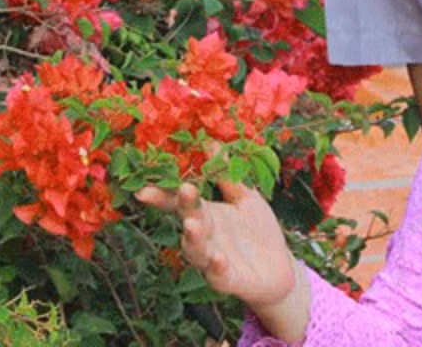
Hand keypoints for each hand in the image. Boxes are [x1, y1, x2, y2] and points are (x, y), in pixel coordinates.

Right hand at [136, 181, 297, 309]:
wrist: (279, 268)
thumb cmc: (258, 230)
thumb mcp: (246, 196)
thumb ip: (228, 173)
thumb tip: (210, 141)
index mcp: (208, 214)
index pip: (180, 203)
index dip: (163, 196)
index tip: (143, 188)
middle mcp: (206, 237)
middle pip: (188, 221)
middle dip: (184, 207)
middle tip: (184, 190)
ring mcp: (213, 259)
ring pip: (196, 251)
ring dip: (193, 238)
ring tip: (192, 224)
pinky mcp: (227, 280)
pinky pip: (218, 275)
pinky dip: (216, 267)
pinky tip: (219, 259)